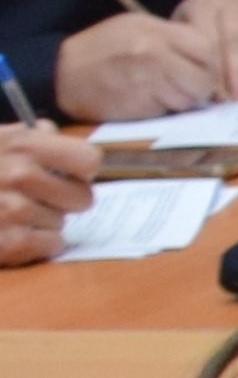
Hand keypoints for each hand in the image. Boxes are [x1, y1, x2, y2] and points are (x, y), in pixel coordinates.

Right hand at [0, 124, 98, 264]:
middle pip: (83, 198)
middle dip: (65, 201)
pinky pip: (52, 245)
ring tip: (11, 212)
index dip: (81, 170)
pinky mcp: (8, 242)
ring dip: (43, 222)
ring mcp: (12, 209)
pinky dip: (38, 243)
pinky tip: (13, 232)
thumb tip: (51, 131)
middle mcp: (18, 174)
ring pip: (63, 223)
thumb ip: (23, 135)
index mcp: (19, 145)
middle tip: (39, 198)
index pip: (89, 159)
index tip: (69, 174)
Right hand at [51, 9, 224, 121]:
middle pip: (205, 77)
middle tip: (185, 87)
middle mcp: (153, 51)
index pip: (207, 47)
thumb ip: (174, 44)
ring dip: (183, 101)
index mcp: (155, 30)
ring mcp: (146, 78)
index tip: (200, 70)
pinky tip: (148, 101)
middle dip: (201, 87)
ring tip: (161, 93)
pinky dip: (165, 110)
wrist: (62, 72)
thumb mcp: (138, 31)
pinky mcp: (139, 102)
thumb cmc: (105, 51)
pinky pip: (169, 111)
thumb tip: (215, 68)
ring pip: (190, 98)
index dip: (210, 63)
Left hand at [171, 0, 237, 101]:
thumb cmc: (197, 29)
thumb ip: (192, 58)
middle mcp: (230, 3)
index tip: (218, 94)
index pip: (209, 38)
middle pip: (236, 40)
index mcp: (203, 5)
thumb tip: (208, 94)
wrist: (221, 4)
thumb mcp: (184, 35)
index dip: (214, 67)